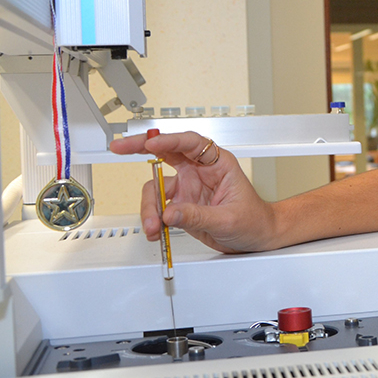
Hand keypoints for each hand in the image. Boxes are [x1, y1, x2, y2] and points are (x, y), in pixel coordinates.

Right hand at [110, 130, 276, 253]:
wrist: (258, 237)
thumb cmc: (254, 219)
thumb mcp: (229, 218)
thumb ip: (198, 216)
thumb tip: (170, 213)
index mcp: (217, 163)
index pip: (190, 143)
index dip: (169, 140)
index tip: (150, 144)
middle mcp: (199, 171)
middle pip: (164, 152)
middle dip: (140, 148)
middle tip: (119, 147)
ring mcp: (188, 188)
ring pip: (156, 188)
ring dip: (149, 206)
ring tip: (154, 227)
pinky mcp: (181, 205)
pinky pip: (158, 208)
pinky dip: (153, 219)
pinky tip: (157, 230)